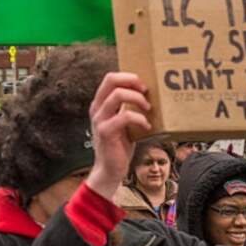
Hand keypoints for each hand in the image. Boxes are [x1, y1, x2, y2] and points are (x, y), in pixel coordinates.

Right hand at [84, 72, 151, 200]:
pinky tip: (147, 127)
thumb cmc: (119, 145)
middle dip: (133, 82)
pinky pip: (125, 116)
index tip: (143, 85)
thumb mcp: (122, 122)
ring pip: (118, 95)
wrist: (110, 169)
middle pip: (111, 80)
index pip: (110, 78)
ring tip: (148, 109)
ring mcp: (100, 119)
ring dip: (138, 99)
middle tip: (146, 92)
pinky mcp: (105, 131)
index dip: (128, 76)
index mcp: (100, 103)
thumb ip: (127, 108)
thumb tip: (147, 95)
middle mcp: (97, 108)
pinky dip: (140, 119)